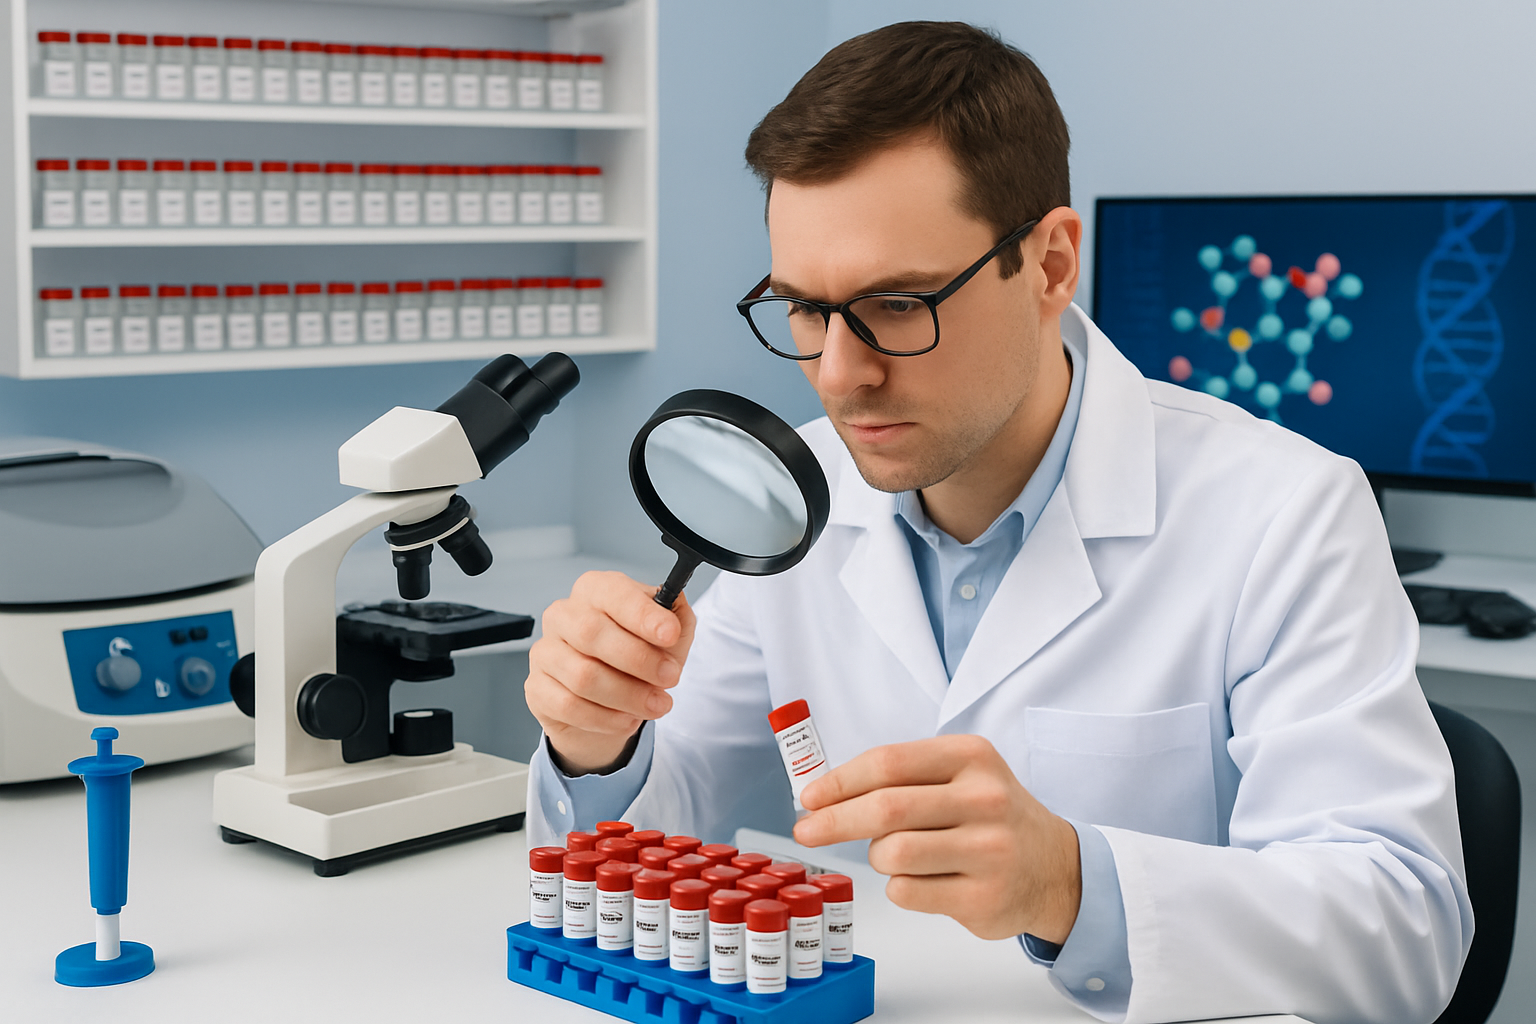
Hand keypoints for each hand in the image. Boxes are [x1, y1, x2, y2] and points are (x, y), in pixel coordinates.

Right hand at [525, 571, 696, 775]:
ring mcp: (545, 651)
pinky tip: (626, 718)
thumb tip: (675, 606)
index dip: (643, 615)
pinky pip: (569, 705)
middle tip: (670, 677)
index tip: (670, 634)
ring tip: (655, 705)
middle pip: (592, 633)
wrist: (610, 705)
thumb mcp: (667, 639)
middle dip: (639, 660)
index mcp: (595, 590)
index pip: (614, 593)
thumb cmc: (636, 662)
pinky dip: (605, 718)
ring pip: (583, 675)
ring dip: (628, 695)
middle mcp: (563, 615)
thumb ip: (677, 619)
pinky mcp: (537, 688)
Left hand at [793, 734, 1081, 942]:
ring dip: (877, 856)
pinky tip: (927, 879)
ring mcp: (988, 850)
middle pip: (884, 809)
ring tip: (898, 854)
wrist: (1056, 867)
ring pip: (891, 854)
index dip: (839, 781)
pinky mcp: (983, 897)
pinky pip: (906, 891)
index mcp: (971, 757)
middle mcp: (984, 799)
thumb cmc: (991, 816)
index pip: (888, 763)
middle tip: (806, 831)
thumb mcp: (961, 774)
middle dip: (833, 821)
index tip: (809, 797)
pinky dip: (900, 887)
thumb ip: (901, 777)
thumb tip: (824, 794)